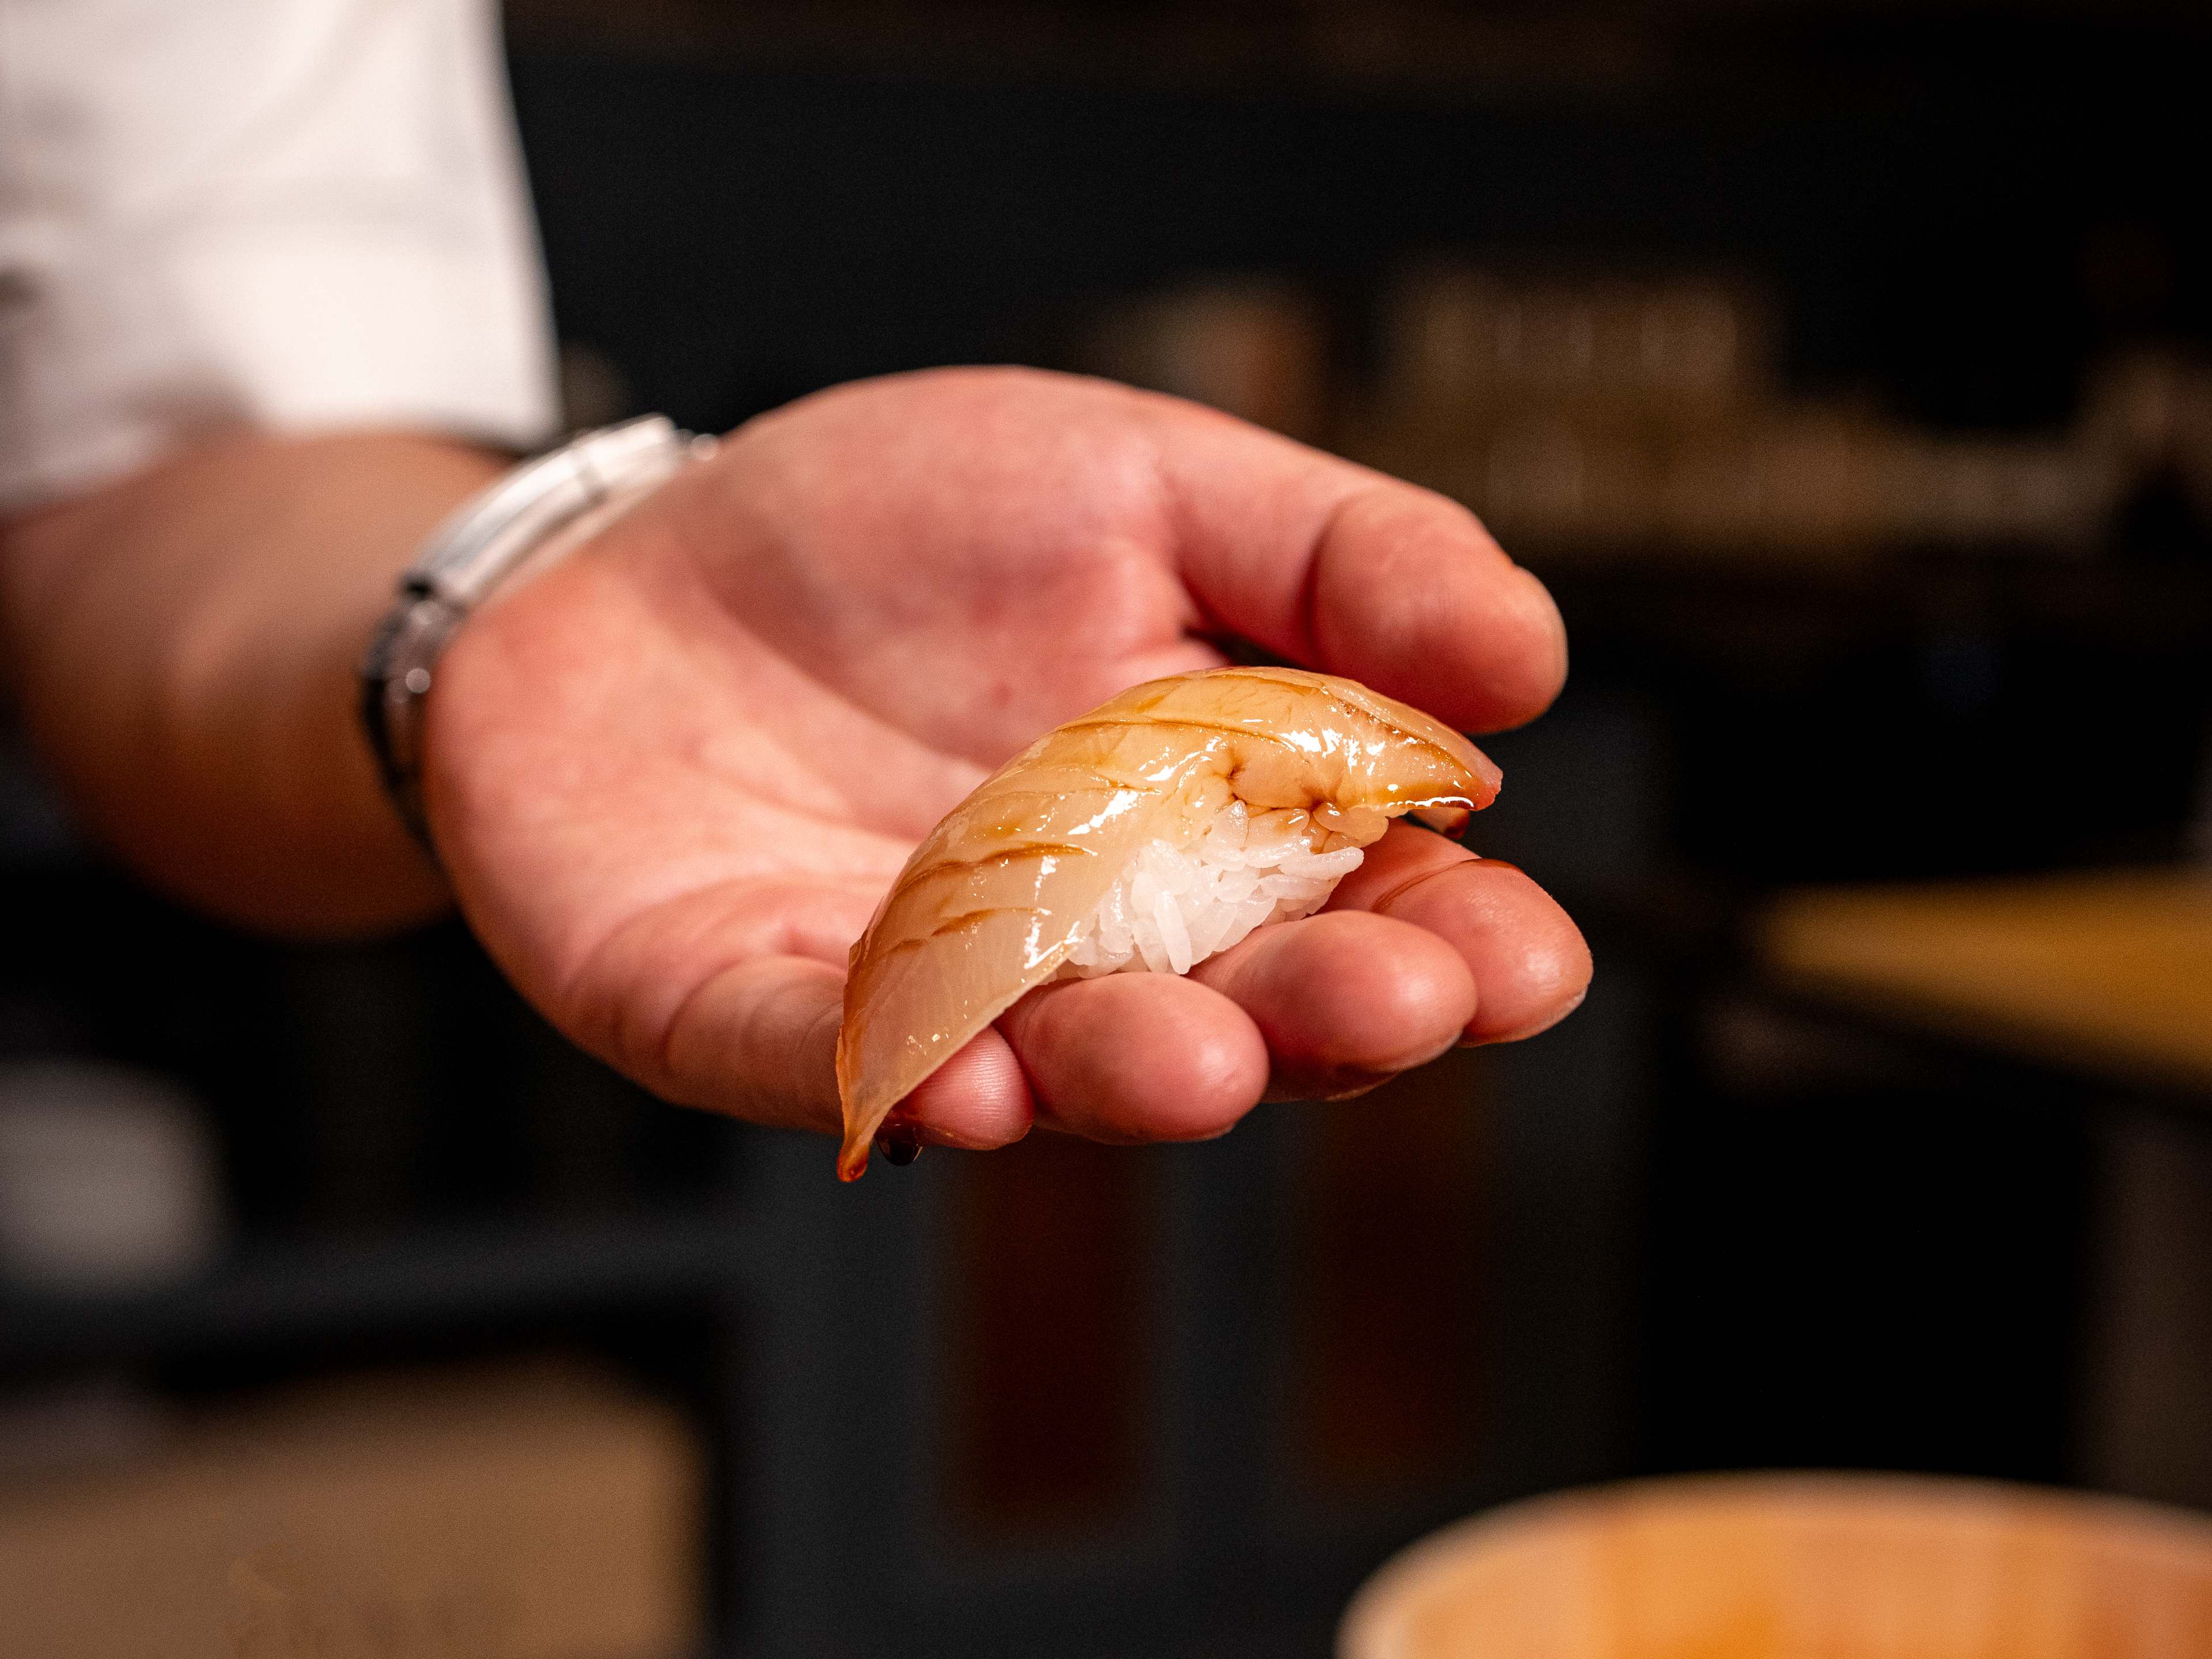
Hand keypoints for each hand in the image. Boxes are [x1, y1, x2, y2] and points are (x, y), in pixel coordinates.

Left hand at [422, 368, 1590, 1152]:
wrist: (631, 553)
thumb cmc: (901, 526)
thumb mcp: (1143, 479)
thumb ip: (1339, 556)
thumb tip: (1529, 661)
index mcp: (1208, 821)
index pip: (1364, 901)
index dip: (1457, 942)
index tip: (1522, 959)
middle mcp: (1088, 938)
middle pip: (1238, 1009)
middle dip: (1324, 1020)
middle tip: (1391, 1002)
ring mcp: (925, 991)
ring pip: (1057, 1065)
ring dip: (1134, 1075)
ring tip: (1196, 1063)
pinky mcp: (751, 1011)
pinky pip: (835, 1063)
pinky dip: (906, 1077)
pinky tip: (978, 1081)